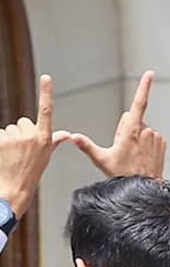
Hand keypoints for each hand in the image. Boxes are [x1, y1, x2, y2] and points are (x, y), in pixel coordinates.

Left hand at [0, 75, 67, 217]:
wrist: (14, 188)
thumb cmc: (30, 174)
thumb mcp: (46, 157)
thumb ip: (54, 141)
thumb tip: (66, 135)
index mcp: (44, 139)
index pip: (46, 110)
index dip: (46, 93)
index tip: (46, 78)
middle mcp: (31, 136)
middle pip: (21, 123)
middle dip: (19, 133)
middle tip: (20, 151)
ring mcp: (15, 138)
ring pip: (8, 129)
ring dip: (8, 139)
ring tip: (11, 155)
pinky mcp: (1, 140)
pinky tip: (3, 154)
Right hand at [70, 71, 165, 178]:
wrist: (144, 187)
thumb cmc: (123, 175)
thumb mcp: (102, 160)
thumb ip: (87, 146)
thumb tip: (73, 137)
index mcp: (132, 130)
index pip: (139, 103)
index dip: (144, 86)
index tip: (149, 73)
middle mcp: (147, 130)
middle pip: (131, 119)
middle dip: (125, 129)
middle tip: (122, 148)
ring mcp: (156, 137)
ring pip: (141, 129)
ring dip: (135, 137)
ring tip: (132, 154)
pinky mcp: (162, 143)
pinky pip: (150, 136)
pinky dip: (144, 142)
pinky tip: (141, 155)